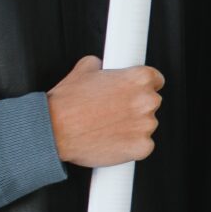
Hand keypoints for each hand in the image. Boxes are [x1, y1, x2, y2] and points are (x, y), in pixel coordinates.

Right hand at [49, 55, 163, 166]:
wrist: (54, 131)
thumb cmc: (67, 103)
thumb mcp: (82, 70)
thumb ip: (99, 64)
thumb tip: (100, 64)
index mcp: (139, 78)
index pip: (156, 79)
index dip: (142, 86)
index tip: (133, 92)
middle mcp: (148, 100)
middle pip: (151, 103)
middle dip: (135, 106)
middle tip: (112, 111)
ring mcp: (146, 125)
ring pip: (146, 125)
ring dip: (132, 126)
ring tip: (106, 126)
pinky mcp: (142, 147)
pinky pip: (143, 146)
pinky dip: (130, 145)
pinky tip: (111, 141)